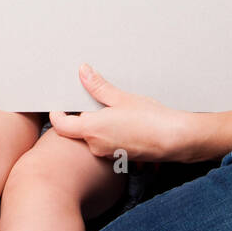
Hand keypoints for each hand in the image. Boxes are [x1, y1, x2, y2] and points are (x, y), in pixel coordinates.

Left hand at [49, 64, 193, 161]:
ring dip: (100, 127)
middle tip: (98, 103)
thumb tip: (83, 72)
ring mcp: (108, 154)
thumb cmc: (150, 119)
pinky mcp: (120, 158)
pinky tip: (128, 127)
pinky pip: (108, 145)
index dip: (56, 116)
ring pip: (94, 138)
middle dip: (85, 117)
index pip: (61, 125)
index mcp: (91, 128)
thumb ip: (98, 86)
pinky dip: (112, 136)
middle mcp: (96, 145)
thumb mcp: (122, 98)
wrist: (175, 140)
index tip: (58, 108)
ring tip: (119, 114)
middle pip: (79, 130)